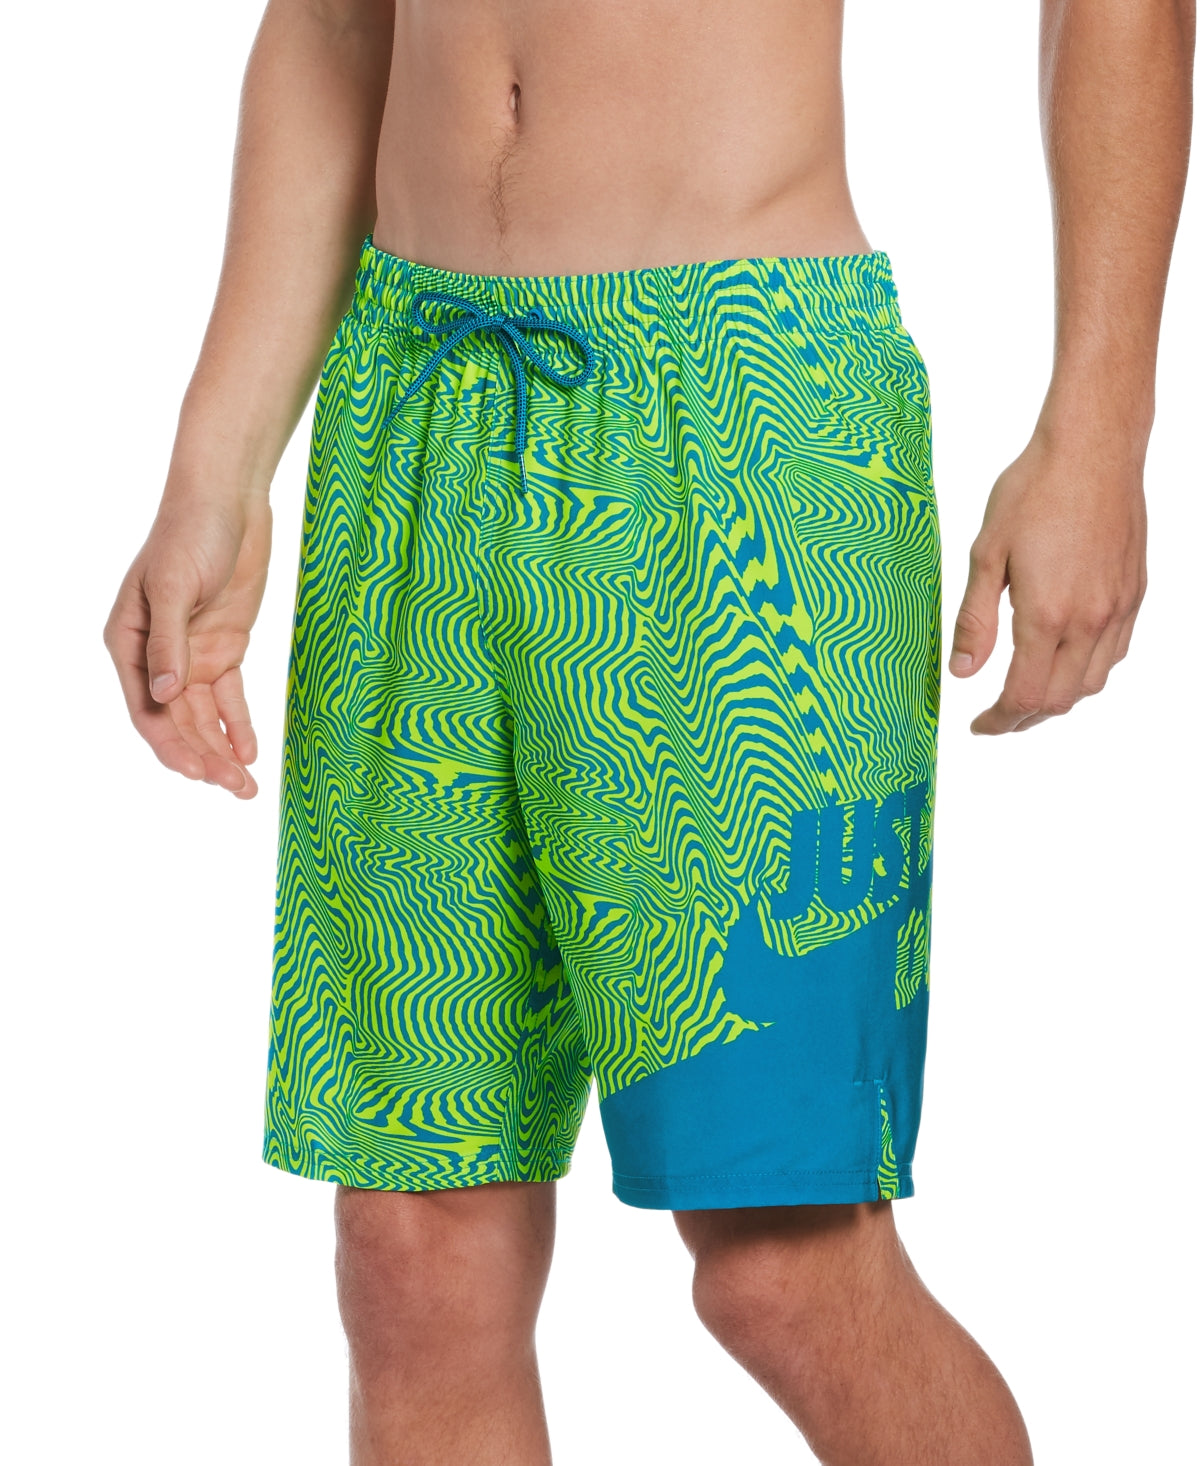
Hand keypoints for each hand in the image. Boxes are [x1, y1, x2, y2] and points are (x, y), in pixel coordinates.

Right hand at [104, 488, 272, 795]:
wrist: (229, 501)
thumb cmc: (190, 533)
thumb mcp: (175, 585)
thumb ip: (169, 641)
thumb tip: (165, 693)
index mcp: (128, 643)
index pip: (148, 709)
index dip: (174, 745)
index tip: (201, 773)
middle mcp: (156, 656)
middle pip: (179, 721)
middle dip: (206, 758)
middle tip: (236, 789)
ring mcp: (192, 653)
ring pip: (204, 716)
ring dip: (223, 750)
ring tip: (247, 786)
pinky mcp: (225, 646)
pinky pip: (229, 697)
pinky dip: (239, 724)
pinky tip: (251, 752)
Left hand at [948, 424, 1146, 733]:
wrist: (1094, 448)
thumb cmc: (1034, 490)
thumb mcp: (986, 554)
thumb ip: (974, 620)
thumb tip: (962, 672)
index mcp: (1047, 615)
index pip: (1024, 695)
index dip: (999, 721)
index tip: (979, 726)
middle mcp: (1090, 620)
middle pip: (1060, 700)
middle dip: (1025, 719)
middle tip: (997, 719)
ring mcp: (1119, 608)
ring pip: (1093, 682)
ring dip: (1058, 698)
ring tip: (1027, 693)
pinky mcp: (1135, 592)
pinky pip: (1116, 652)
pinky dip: (1088, 671)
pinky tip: (1065, 659)